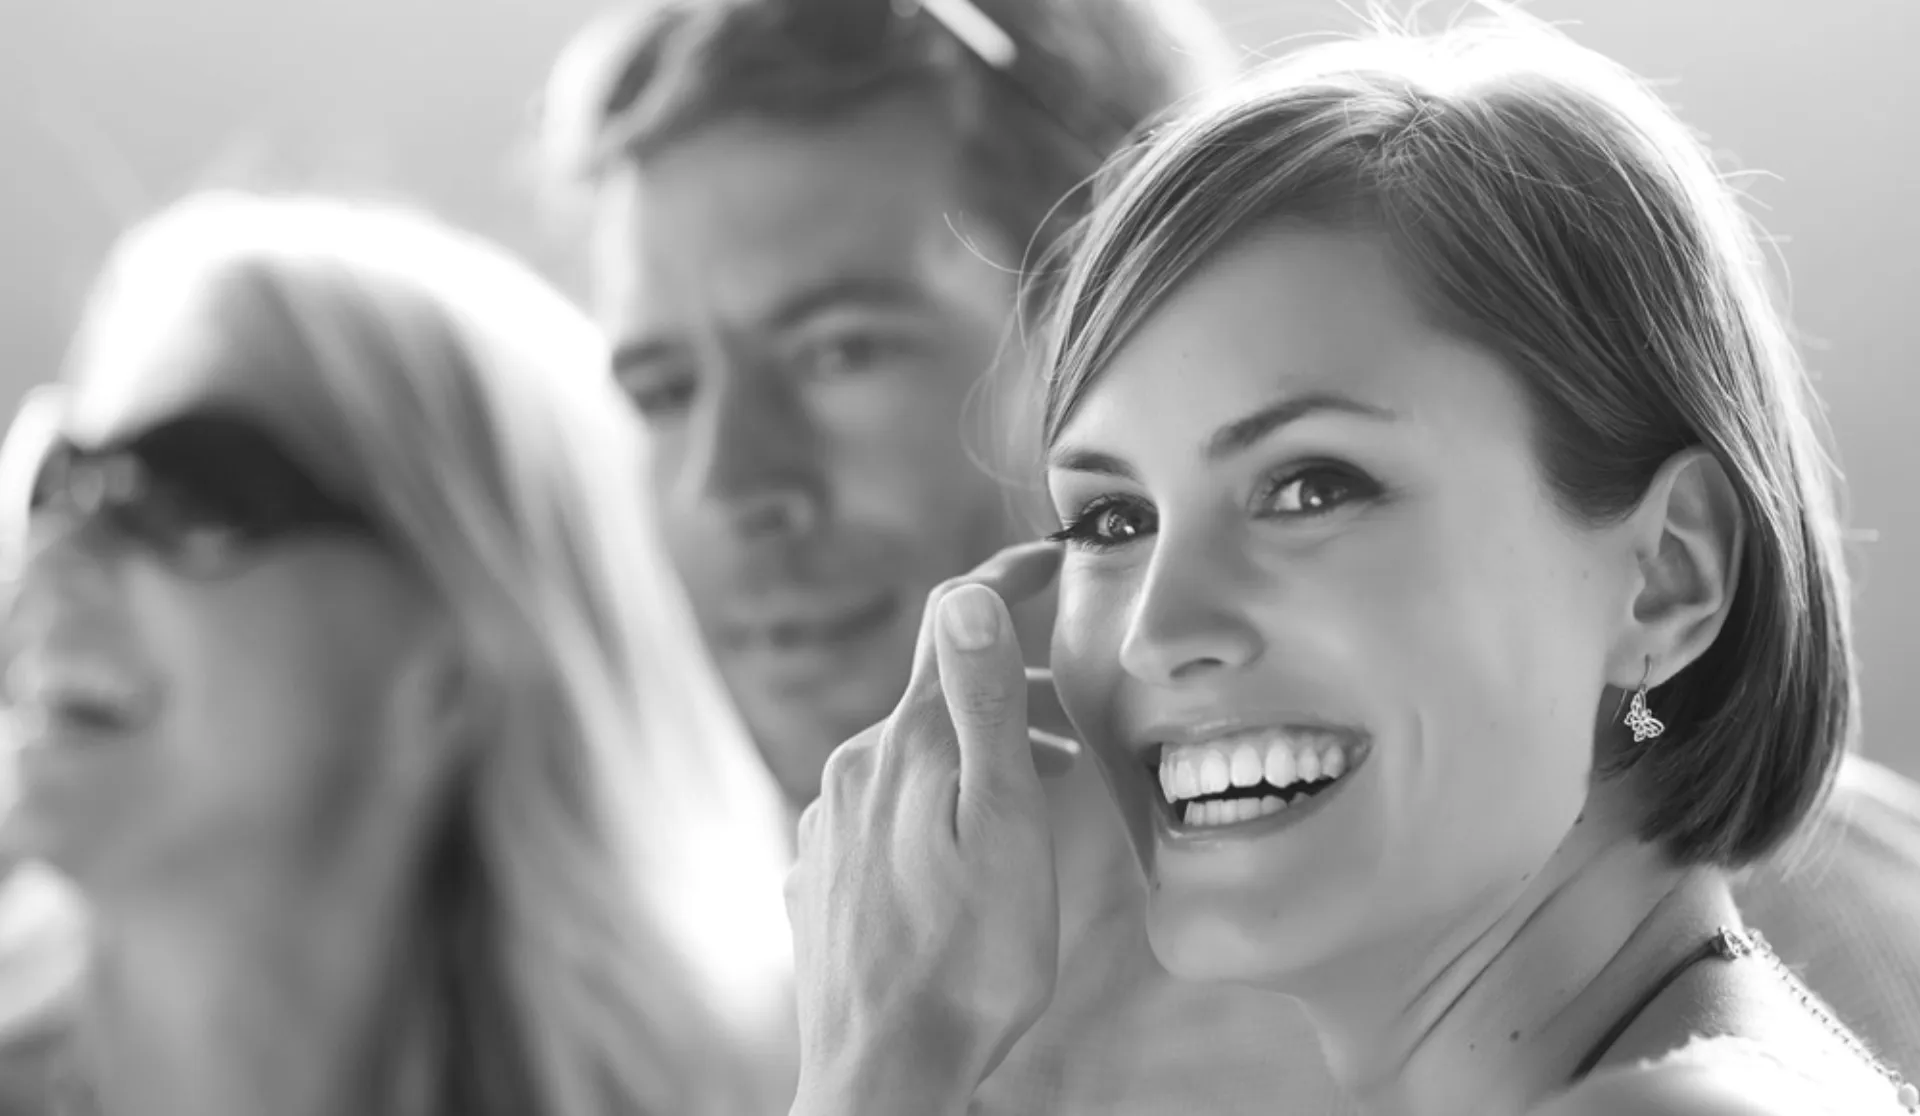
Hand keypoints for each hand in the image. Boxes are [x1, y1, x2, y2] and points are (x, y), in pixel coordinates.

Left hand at [786, 542, 1065, 1115]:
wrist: (882, 1073)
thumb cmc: (969, 962)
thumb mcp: (1004, 827)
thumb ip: (981, 706)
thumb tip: (965, 595)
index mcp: (907, 746)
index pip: (955, 624)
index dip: (1008, 578)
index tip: (1053, 558)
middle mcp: (853, 770)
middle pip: (937, 697)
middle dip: (1008, 694)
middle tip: (1075, 729)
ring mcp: (828, 824)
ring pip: (910, 758)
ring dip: (973, 758)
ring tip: (1033, 796)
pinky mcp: (818, 875)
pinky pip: (881, 813)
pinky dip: (931, 809)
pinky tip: (961, 855)